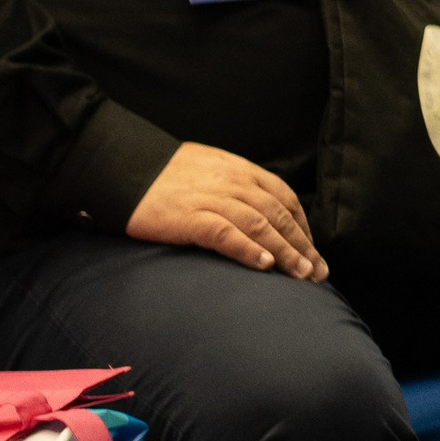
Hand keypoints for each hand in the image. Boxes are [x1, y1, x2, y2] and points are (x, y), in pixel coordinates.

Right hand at [126, 144, 326, 280]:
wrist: (122, 165)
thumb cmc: (163, 173)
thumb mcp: (208, 167)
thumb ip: (234, 183)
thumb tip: (258, 209)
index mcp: (239, 169)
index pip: (283, 197)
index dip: (302, 224)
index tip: (312, 248)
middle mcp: (232, 182)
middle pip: (278, 215)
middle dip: (302, 245)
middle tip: (317, 273)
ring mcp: (211, 199)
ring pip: (261, 226)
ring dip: (285, 252)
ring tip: (301, 275)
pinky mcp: (190, 217)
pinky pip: (226, 234)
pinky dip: (248, 249)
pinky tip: (264, 265)